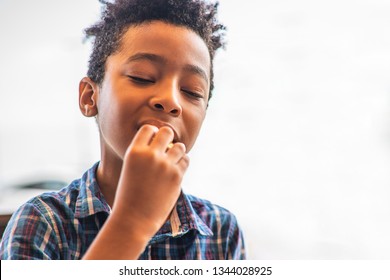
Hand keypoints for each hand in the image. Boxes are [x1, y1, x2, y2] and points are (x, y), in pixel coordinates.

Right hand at [111, 124, 188, 238]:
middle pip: (167, 132)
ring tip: (171, 161)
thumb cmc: (130, 194)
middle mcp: (150, 155)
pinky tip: (175, 171)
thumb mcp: (130, 168)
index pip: (149, 128)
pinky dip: (182, 163)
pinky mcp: (177, 176)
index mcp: (134, 152)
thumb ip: (144, 154)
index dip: (153, 134)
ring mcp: (165, 165)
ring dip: (177, 151)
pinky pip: (186, 160)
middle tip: (166, 149)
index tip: (154, 143)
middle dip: (168, 138)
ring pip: (180, 146)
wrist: (133, 218)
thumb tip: (162, 140)